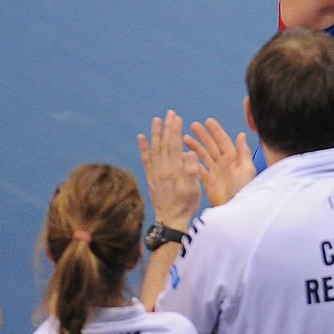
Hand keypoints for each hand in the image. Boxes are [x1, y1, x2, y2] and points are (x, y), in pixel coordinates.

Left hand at [138, 110, 200, 228]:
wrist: (170, 220)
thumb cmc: (185, 204)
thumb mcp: (193, 189)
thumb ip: (191, 171)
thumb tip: (189, 153)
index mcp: (173, 170)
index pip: (174, 145)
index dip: (175, 130)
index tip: (177, 117)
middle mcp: (161, 169)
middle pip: (164, 143)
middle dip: (167, 127)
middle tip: (169, 113)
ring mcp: (154, 173)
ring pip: (154, 148)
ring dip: (155, 133)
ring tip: (156, 120)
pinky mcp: (151, 177)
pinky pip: (146, 159)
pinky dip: (143, 147)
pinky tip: (141, 137)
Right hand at [184, 118, 255, 206]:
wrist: (235, 208)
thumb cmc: (243, 189)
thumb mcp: (246, 169)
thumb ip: (243, 152)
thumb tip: (241, 134)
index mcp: (233, 158)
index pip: (223, 140)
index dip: (215, 130)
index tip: (207, 121)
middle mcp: (224, 163)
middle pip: (212, 145)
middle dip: (203, 135)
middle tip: (193, 125)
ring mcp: (216, 171)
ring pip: (204, 155)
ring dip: (195, 146)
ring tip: (184, 138)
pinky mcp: (209, 181)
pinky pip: (199, 168)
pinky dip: (192, 162)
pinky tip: (184, 155)